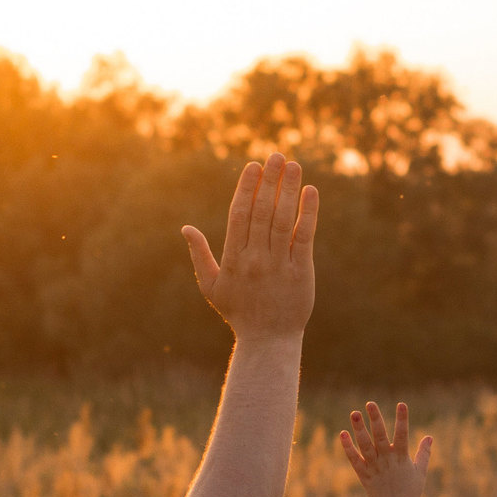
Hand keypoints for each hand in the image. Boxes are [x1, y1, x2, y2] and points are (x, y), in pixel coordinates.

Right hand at [183, 154, 318, 342]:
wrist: (268, 341)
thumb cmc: (239, 312)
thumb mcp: (211, 287)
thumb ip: (199, 255)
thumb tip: (186, 228)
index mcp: (232, 259)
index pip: (239, 215)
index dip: (246, 188)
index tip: (253, 166)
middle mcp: (254, 259)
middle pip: (261, 211)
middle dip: (269, 181)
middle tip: (275, 155)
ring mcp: (278, 265)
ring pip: (282, 220)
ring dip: (288, 189)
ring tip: (293, 164)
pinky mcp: (300, 271)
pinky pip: (304, 236)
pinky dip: (308, 213)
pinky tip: (311, 191)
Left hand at [340, 401, 433, 496]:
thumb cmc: (410, 492)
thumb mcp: (420, 472)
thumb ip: (424, 453)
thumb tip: (429, 437)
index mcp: (402, 458)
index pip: (403, 435)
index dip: (402, 420)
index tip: (401, 404)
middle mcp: (387, 460)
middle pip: (380, 436)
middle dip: (376, 419)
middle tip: (370, 403)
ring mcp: (374, 467)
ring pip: (365, 445)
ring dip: (359, 429)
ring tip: (354, 413)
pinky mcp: (363, 474)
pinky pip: (354, 459)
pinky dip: (348, 447)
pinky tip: (343, 434)